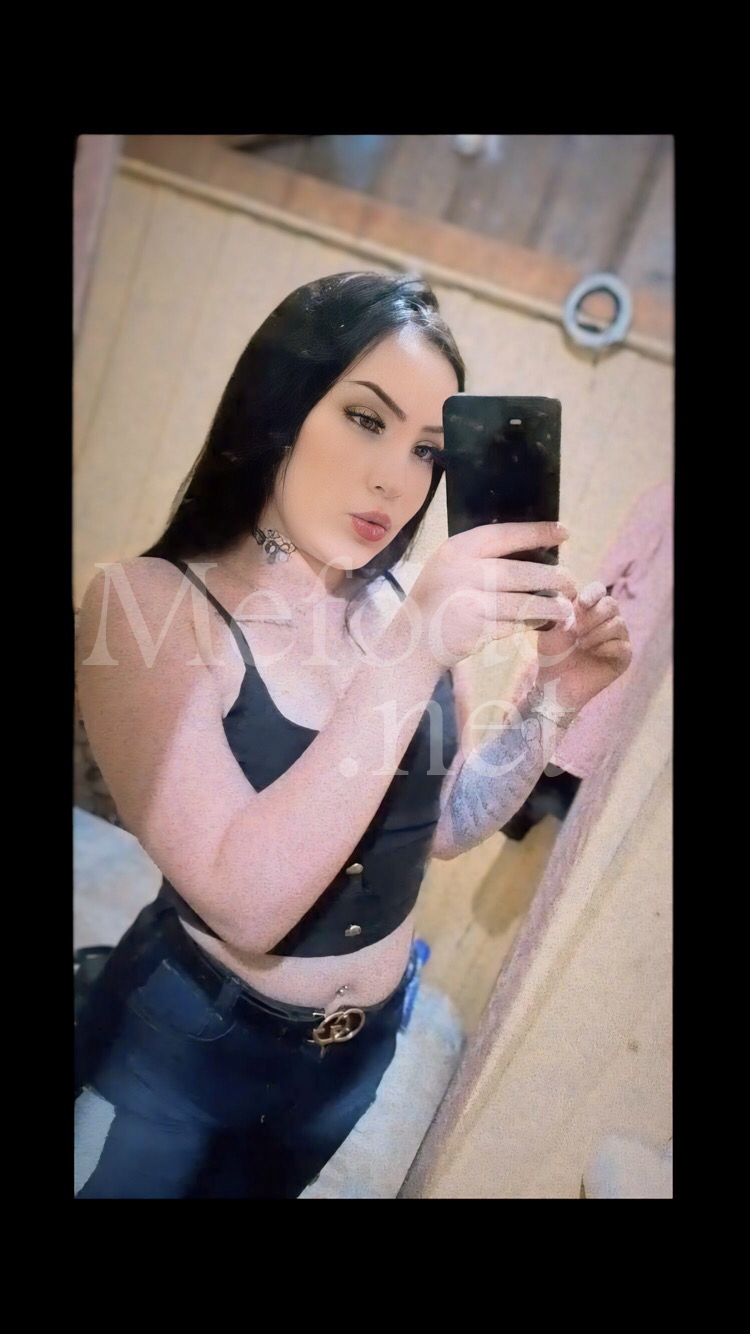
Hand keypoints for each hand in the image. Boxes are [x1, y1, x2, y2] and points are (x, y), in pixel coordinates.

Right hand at [409, 521, 576, 669]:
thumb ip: (480, 556)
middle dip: (553, 577)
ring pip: (524, 603)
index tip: (564, 532)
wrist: (413, 641)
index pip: (505, 534)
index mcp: (457, 550)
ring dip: (550, 607)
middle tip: (572, 582)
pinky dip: (531, 625)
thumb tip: (533, 548)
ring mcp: (470, 603)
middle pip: (521, 572)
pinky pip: (514, 626)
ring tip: (566, 608)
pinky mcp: (477, 631)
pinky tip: (543, 624)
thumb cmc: (438, 599)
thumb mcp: (450, 566)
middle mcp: (463, 573)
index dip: (537, 532)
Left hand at [534, 581, 632, 713]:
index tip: (581, 603)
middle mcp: (607, 620)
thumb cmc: (552, 654)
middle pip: (611, 605)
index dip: (592, 594)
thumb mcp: (551, 628)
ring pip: (618, 624)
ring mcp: (617, 637)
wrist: (555, 683)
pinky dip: (605, 649)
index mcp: (589, 609)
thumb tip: (573, 601)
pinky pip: (622, 645)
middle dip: (591, 617)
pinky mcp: (624, 656)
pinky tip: (592, 655)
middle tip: (575, 632)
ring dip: (595, 635)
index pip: (599, 591)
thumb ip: (561, 609)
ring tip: (580, 646)